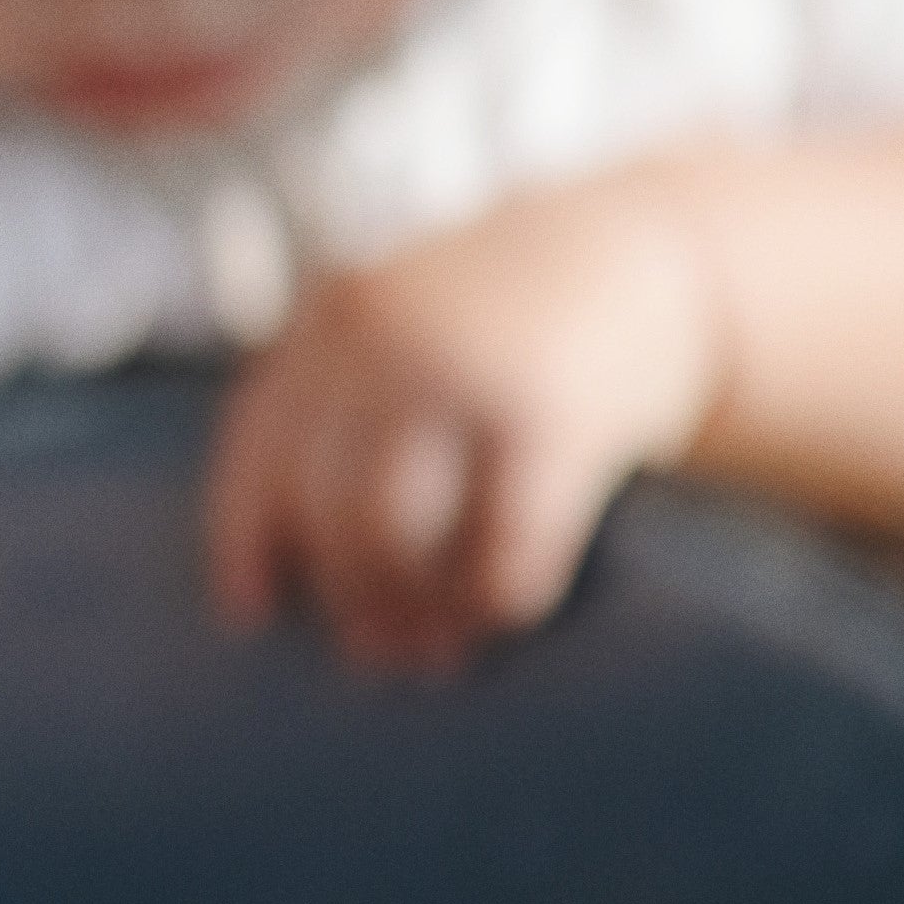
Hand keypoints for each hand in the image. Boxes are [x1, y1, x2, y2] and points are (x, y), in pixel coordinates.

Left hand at [205, 180, 722, 671]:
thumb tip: (287, 578)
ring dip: (414, 610)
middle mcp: (384, 336)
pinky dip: (497, 598)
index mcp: (336, 316)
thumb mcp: (408, 323)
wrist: (655, 246)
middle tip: (383, 657)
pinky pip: (500, 548)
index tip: (252, 614)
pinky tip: (511, 609)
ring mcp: (466, 371)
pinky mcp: (554, 415)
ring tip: (442, 650)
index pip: (256, 448)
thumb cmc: (515, 320)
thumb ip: (346, 409)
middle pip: (326, 506)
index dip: (247, 542)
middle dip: (351, 598)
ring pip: (393, 534)